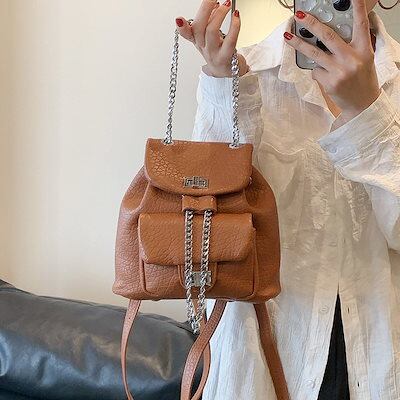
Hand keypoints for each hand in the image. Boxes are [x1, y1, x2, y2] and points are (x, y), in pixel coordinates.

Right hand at [175, 0, 249, 77]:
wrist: (226, 70)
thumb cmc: (218, 51)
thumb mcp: (209, 36)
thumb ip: (210, 19)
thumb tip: (215, 4)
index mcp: (196, 40)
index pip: (186, 34)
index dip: (181, 27)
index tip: (179, 19)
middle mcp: (203, 47)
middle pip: (199, 28)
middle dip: (205, 9)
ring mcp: (213, 53)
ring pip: (211, 32)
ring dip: (219, 15)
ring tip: (227, 4)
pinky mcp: (226, 57)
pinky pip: (230, 40)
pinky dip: (234, 25)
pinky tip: (236, 15)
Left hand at [284, 0, 380, 123]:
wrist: (362, 104)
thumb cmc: (362, 79)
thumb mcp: (365, 58)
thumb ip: (352, 45)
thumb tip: (330, 33)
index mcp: (364, 49)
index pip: (361, 25)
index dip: (358, 8)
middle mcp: (351, 58)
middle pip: (328, 37)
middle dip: (312, 24)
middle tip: (300, 16)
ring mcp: (339, 71)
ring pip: (314, 53)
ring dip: (298, 44)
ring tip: (287, 36)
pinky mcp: (329, 82)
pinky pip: (315, 71)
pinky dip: (316, 70)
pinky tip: (325, 75)